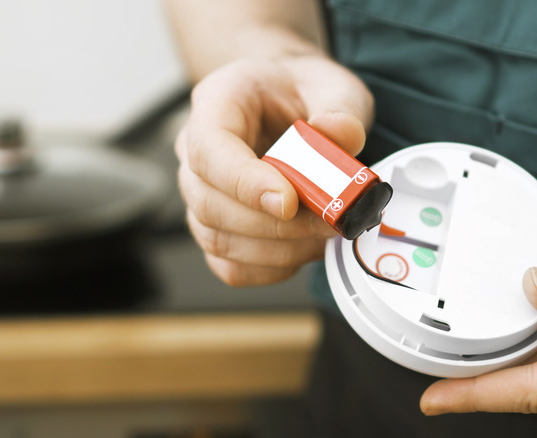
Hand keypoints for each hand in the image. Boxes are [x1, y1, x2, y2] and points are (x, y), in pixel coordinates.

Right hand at [175, 55, 372, 285]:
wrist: (290, 99)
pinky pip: (230, 265)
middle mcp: (195, 150)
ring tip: (325, 234)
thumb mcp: (332, 84)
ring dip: (279, 250)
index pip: (210, 150)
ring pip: (218, 240)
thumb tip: (340, 135)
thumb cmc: (301, 90)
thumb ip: (340, 108)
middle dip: (275, 225)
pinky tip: (305, 248)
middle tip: (330, 221)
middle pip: (211, 204)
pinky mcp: (217, 227)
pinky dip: (271, 268)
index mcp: (216, 103)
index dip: (245, 183)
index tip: (290, 202)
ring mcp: (201, 193)